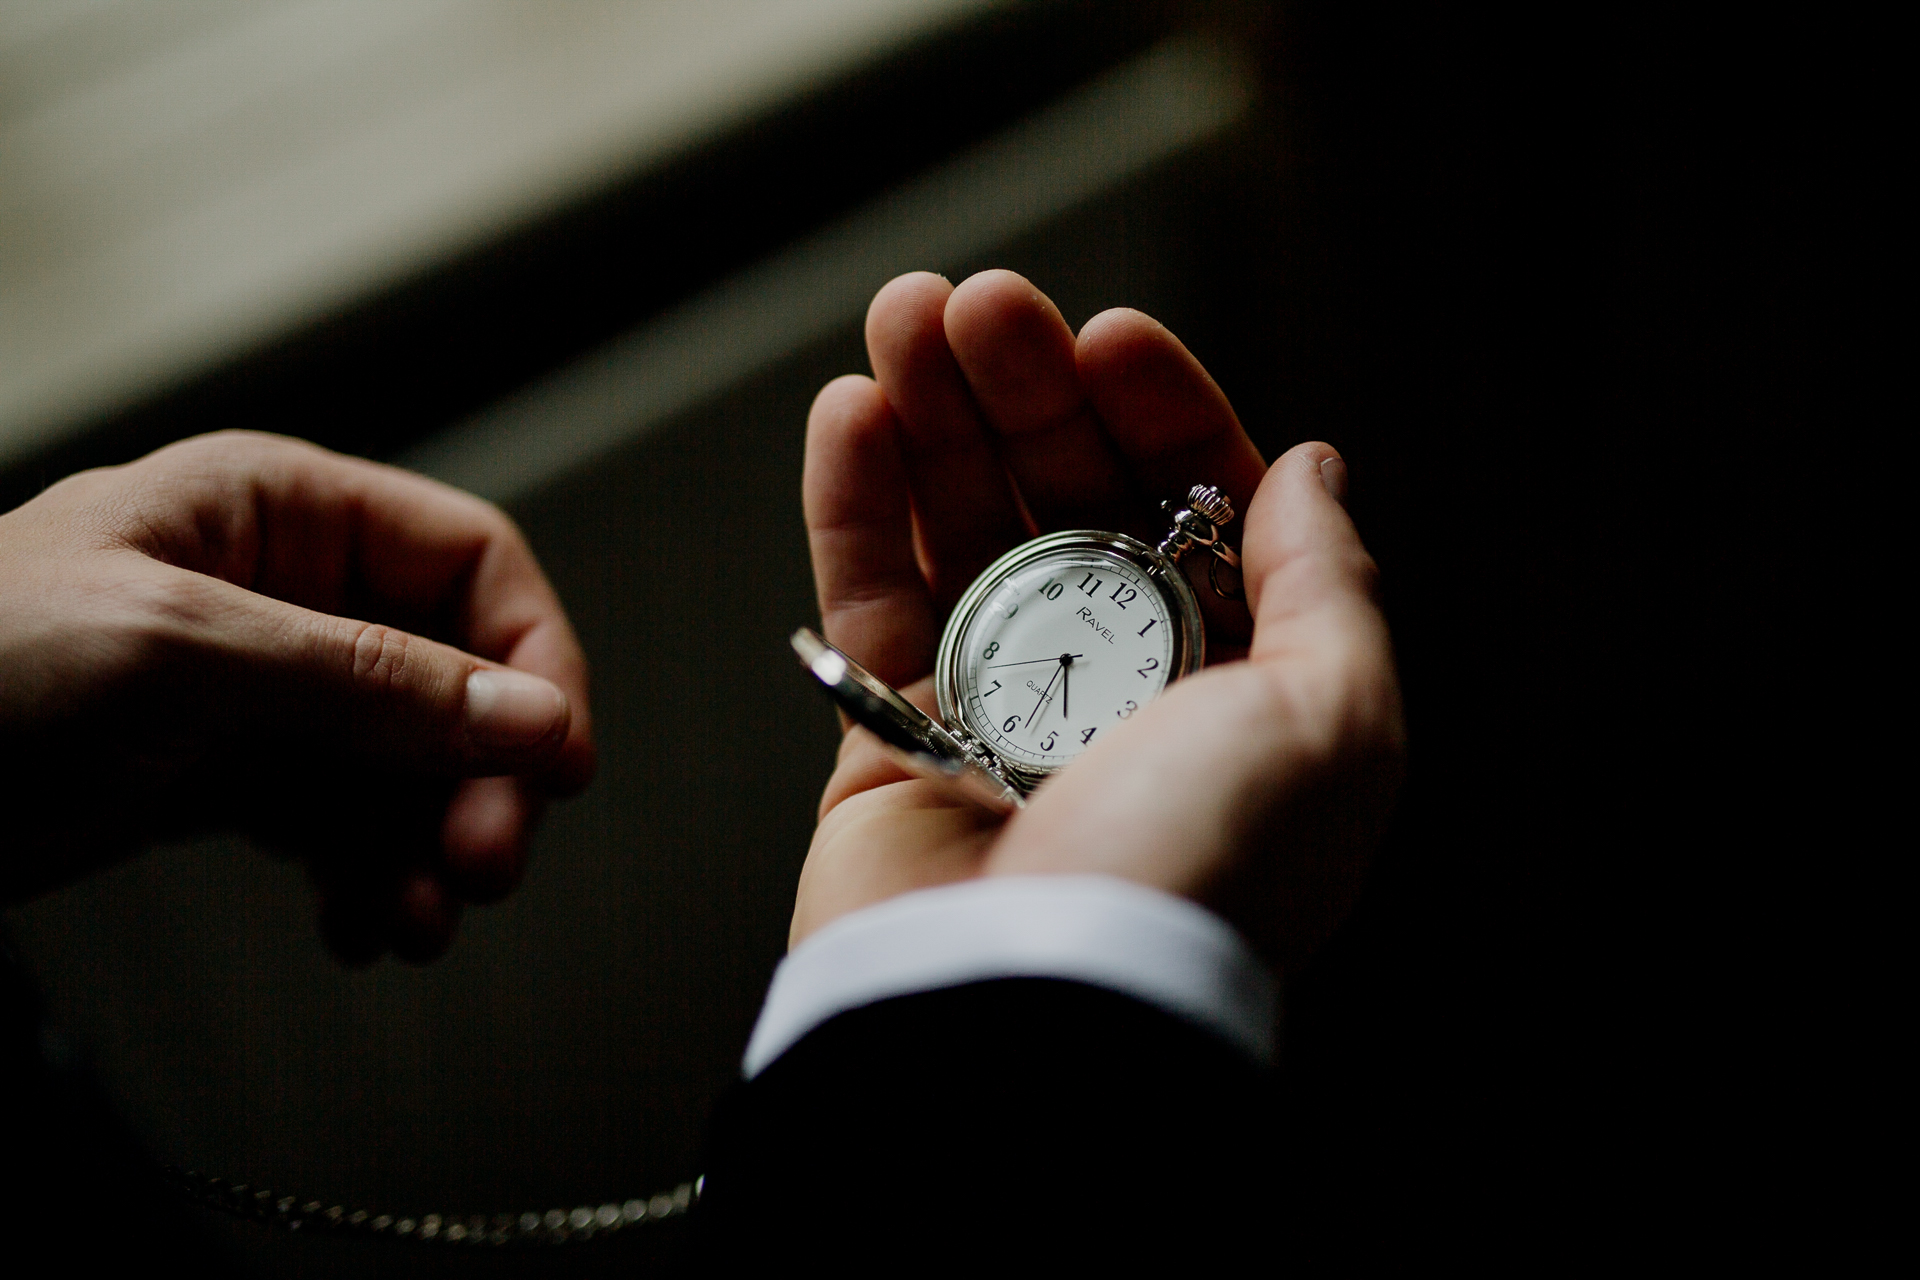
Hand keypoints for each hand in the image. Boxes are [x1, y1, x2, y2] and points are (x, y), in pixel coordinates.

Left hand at [0, 431, 594, 961]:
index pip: (470, 564)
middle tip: (485, 863)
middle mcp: (288, 596)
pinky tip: (362, 925)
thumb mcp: (184, 653)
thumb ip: (372, 684)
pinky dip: (371, 878)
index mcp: (280, 512)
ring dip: (432, 848)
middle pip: (456, 679)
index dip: (532, 658)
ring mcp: (261, 691)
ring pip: (410, 767)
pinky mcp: (227, 776)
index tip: (557, 757)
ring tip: (418, 921)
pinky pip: (345, 826)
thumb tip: (529, 715)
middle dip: (481, 779)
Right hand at [793, 271, 1402, 971]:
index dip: (1160, 414)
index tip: (1110, 337)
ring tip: (902, 313)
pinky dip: (855, 505)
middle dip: (1028, 393)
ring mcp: (997, 712)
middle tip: (980, 301)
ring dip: (933, 418)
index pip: (1195, 511)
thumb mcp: (1332, 722)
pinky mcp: (886, 742)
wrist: (1035, 1017)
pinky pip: (867, 602)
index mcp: (1234, 683)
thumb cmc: (1201, 874)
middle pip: (1067, 502)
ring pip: (961, 533)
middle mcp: (1118, 691)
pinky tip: (851, 411)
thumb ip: (1325, 585)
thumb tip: (1312, 469)